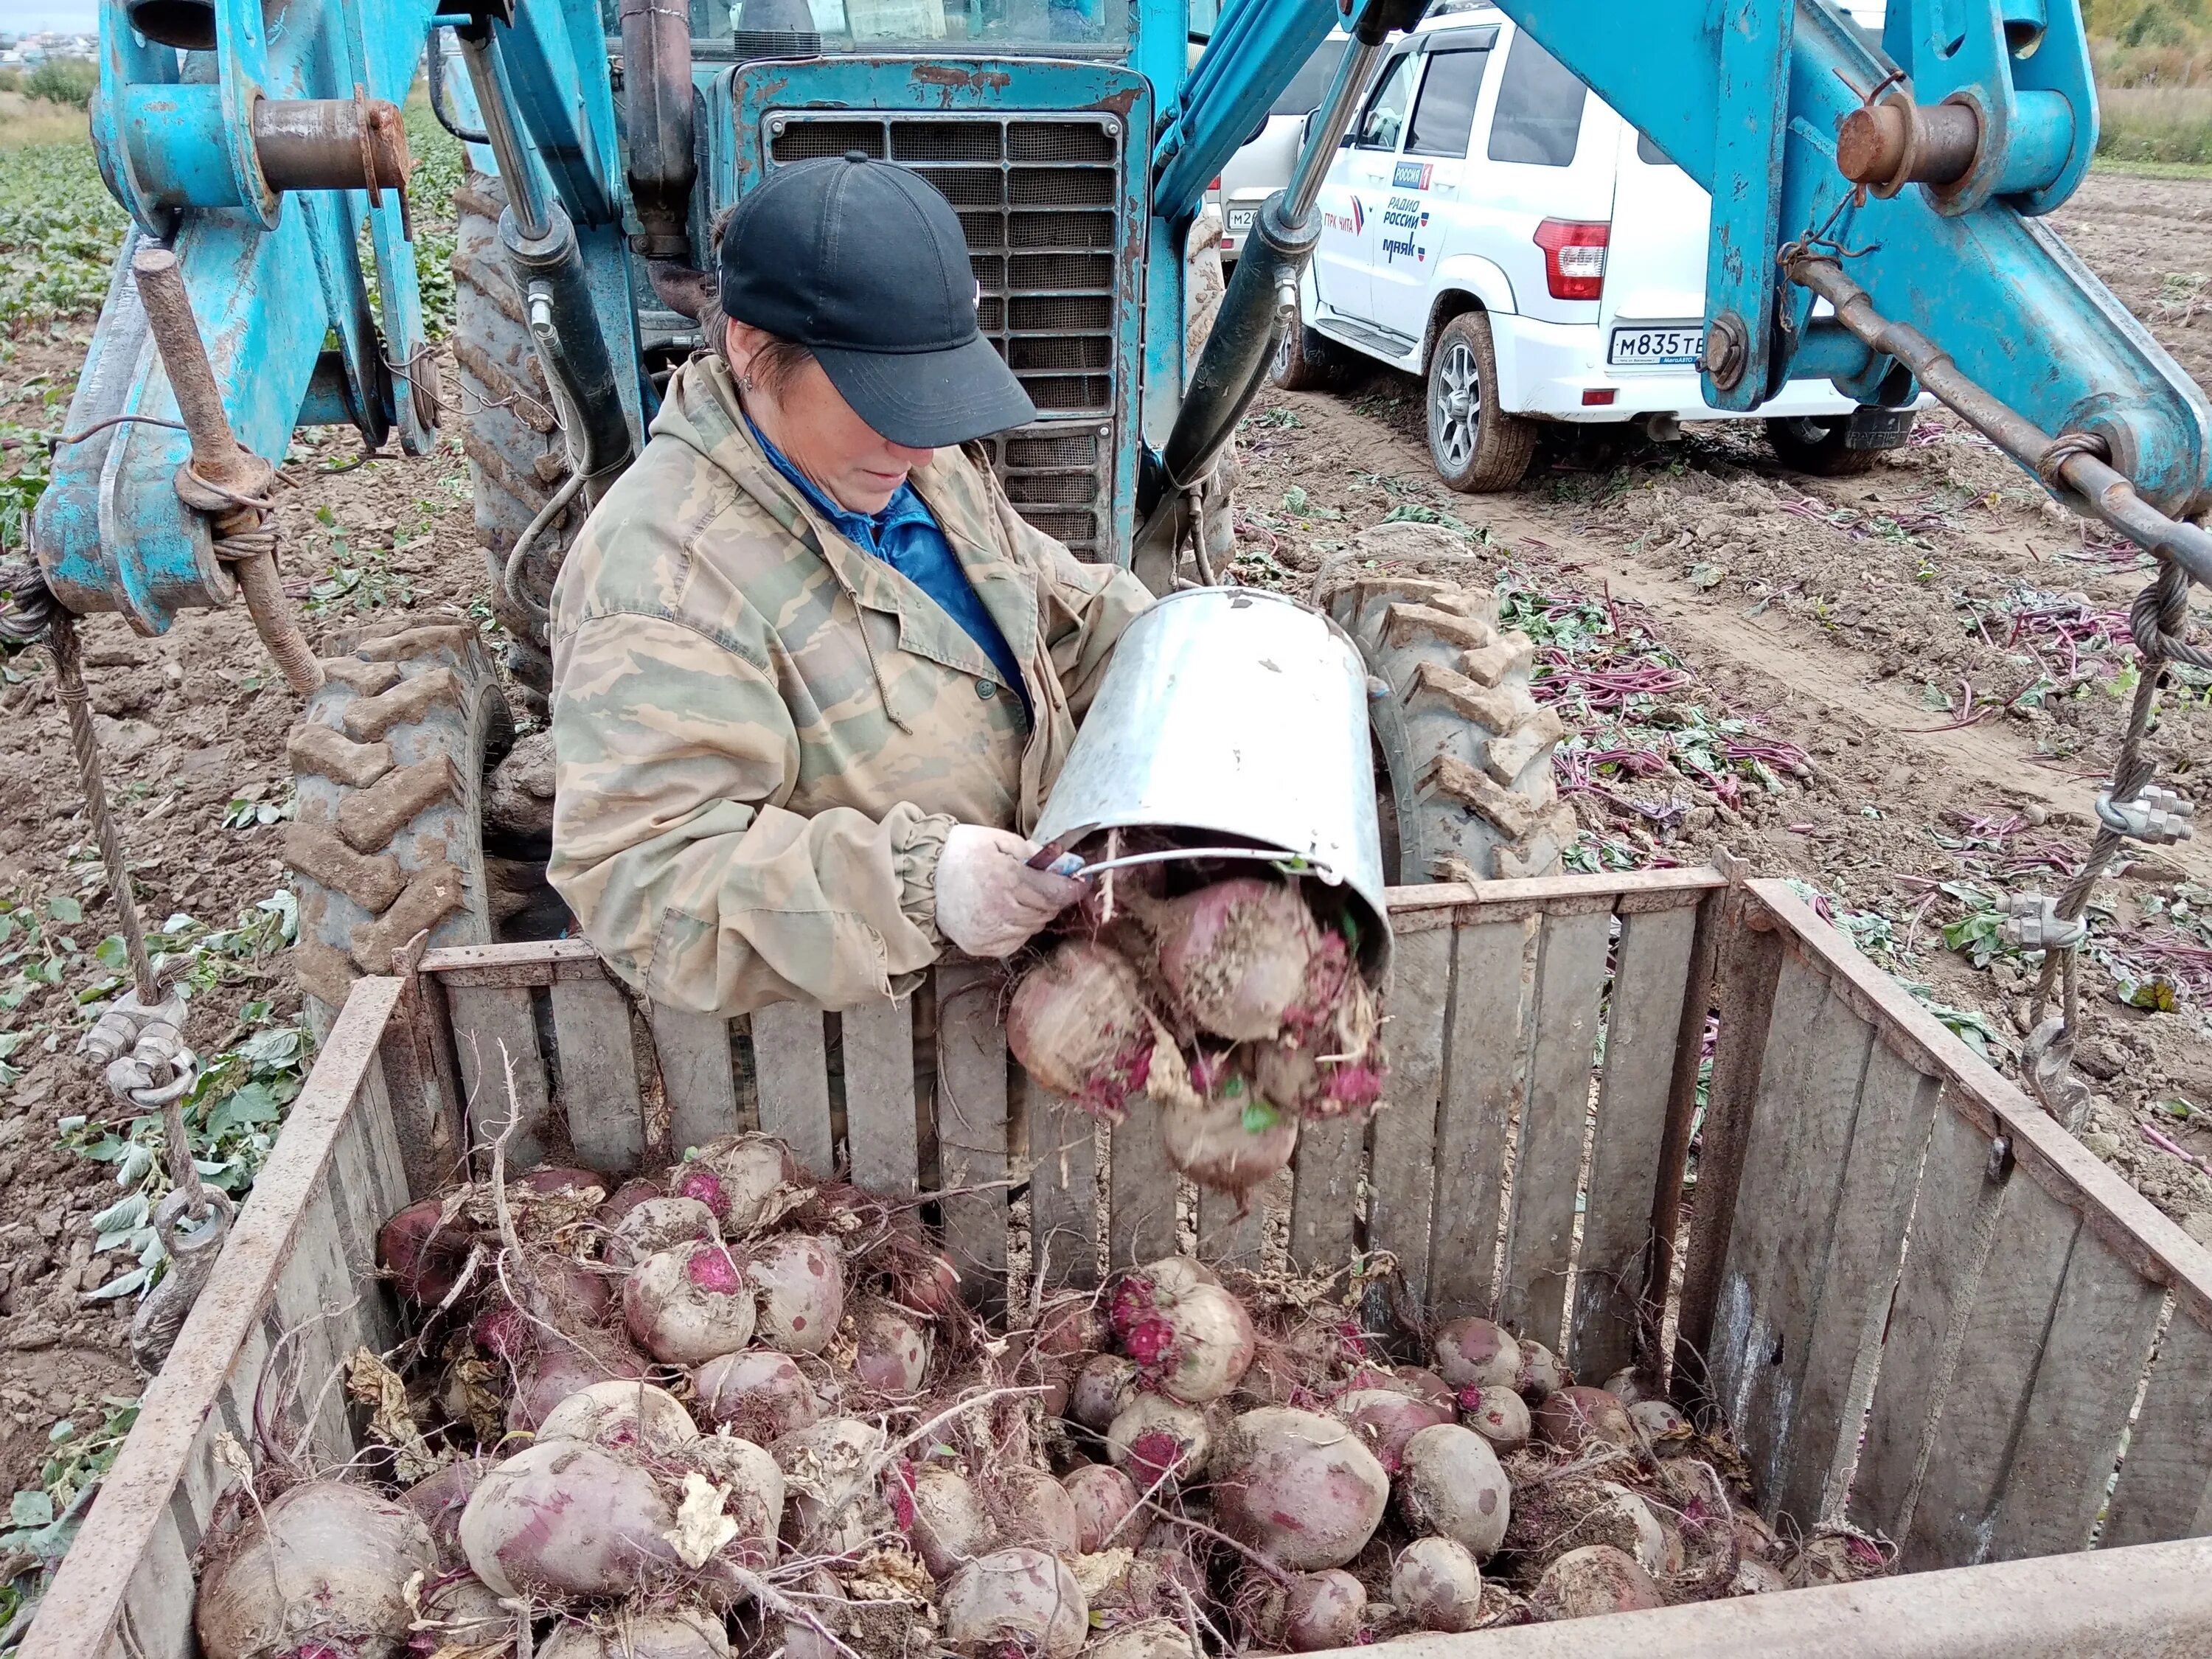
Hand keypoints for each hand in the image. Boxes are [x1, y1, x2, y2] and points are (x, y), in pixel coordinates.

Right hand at [934, 825, 1086, 957]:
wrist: (922, 877)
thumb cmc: (963, 853)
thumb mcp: (1000, 840)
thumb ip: (1037, 854)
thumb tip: (1070, 865)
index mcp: (1006, 879)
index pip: (1057, 892)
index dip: (1073, 887)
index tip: (1080, 881)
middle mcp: (1000, 910)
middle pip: (1048, 911)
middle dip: (1050, 897)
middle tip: (1037, 884)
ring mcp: (990, 932)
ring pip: (1034, 927)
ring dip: (1033, 913)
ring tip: (1014, 896)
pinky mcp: (982, 946)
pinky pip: (1016, 941)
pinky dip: (1017, 928)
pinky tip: (1002, 912)